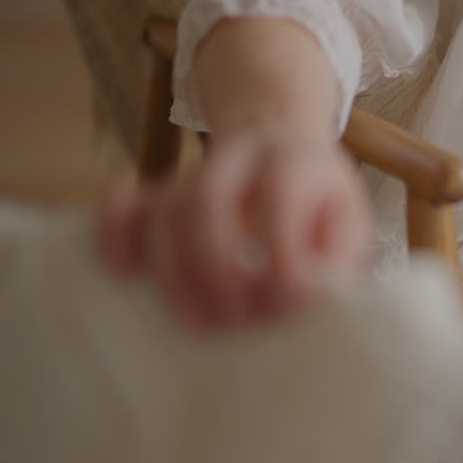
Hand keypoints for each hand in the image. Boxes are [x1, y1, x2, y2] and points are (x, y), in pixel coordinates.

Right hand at [97, 127, 372, 329]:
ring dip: (174, 272)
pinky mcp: (157, 190)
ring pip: (163, 208)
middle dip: (217, 268)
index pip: (280, 197)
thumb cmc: (318, 201)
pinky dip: (114, 235)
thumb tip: (308, 299)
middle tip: (234, 320)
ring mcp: (191, 172)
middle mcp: (238, 158)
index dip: (280, 252)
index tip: (286, 302)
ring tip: (199, 322)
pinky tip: (124, 273)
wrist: (281, 140)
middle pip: (207, 199)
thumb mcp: (349, 221)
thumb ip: (338, 257)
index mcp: (294, 162)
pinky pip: (121, 203)